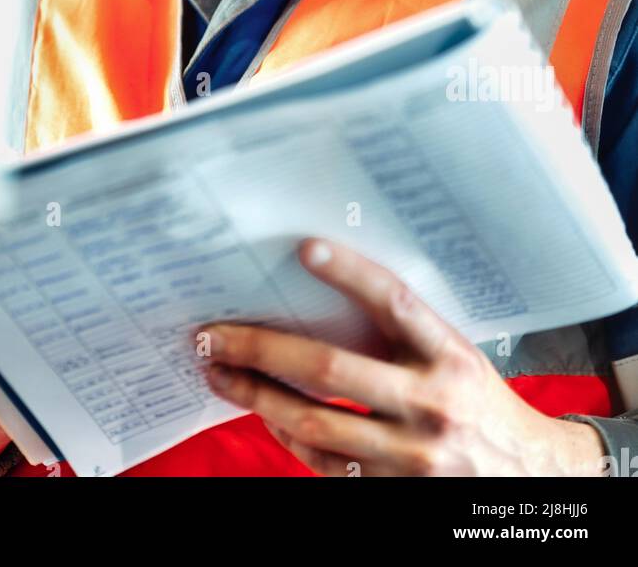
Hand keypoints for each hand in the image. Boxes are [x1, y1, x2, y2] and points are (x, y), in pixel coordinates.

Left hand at [194, 239, 606, 477]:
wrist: (528, 477)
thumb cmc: (478, 401)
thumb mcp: (455, 356)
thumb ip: (403, 331)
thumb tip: (320, 287)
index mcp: (450, 356)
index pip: (396, 304)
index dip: (352, 274)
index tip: (305, 249)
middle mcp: (431, 403)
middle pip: (331, 371)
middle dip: (261, 348)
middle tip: (212, 333)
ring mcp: (411, 455)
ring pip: (315, 423)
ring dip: (256, 395)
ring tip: (218, 371)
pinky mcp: (394, 492)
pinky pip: (324, 464)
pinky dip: (286, 435)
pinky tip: (262, 411)